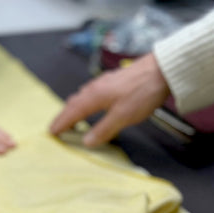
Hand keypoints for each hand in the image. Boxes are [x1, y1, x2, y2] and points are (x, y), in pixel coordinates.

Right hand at [49, 53, 169, 146]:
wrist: (162, 70)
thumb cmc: (142, 93)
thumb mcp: (122, 116)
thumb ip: (103, 130)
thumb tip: (86, 142)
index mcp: (94, 97)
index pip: (71, 112)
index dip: (61, 123)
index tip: (51, 133)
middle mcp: (95, 88)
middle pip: (74, 103)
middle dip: (64, 116)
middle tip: (57, 127)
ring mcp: (104, 82)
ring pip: (82, 97)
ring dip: (74, 108)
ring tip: (71, 117)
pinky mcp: (114, 80)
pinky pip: (92, 93)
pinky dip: (85, 102)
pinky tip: (92, 103)